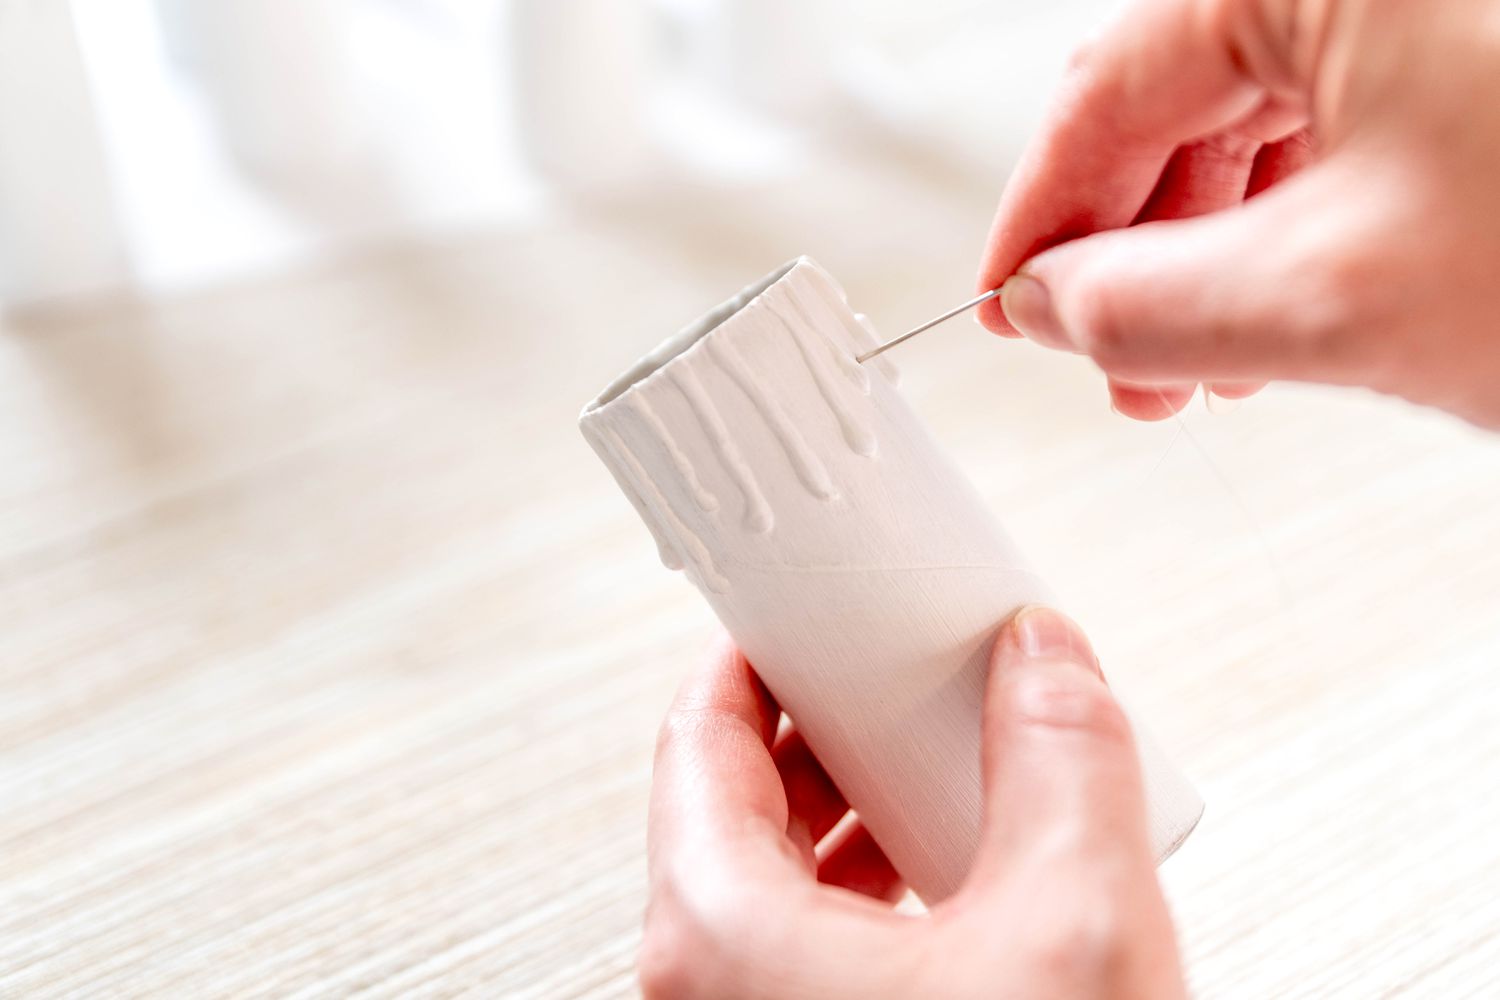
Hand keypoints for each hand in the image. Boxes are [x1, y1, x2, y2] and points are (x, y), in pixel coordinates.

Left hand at [639, 607, 1184, 998]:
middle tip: (893, 681)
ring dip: (858, 809)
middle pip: (738, 797)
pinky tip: (960, 886)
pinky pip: (816, 944)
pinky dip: (877, 889)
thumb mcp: (1075, 921)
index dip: (754, 651)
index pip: (697, 731)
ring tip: (942, 774)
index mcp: (718, 931)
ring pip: (780, 875)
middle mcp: (707, 985)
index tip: (800, 607)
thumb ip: (1061, 756)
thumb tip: (1045, 662)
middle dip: (825, 726)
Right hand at [976, 0, 1499, 427]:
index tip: (1007, 298)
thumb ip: (1151, 304)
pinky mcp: (1473, 67)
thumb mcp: (1337, 296)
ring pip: (1260, 132)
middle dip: (1134, 259)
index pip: (1111, 85)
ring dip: (1213, 262)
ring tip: (1206, 365)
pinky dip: (1296, 236)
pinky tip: (1286, 315)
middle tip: (1104, 353)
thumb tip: (1054, 305)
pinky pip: (1344, 138)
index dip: (1040, 213)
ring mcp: (1426, 20)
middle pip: (1182, 111)